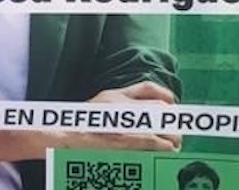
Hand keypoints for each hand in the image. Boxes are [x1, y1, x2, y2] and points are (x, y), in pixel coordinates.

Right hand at [65, 81, 180, 151]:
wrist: (63, 138)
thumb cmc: (79, 127)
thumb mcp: (98, 108)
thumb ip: (119, 105)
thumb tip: (147, 111)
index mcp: (113, 95)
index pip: (147, 88)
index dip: (165, 95)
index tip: (173, 105)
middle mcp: (119, 104)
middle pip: (159, 107)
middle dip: (172, 121)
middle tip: (175, 133)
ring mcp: (122, 121)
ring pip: (160, 125)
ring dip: (172, 136)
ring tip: (173, 144)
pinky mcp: (124, 139)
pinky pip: (153, 141)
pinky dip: (164, 145)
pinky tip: (167, 149)